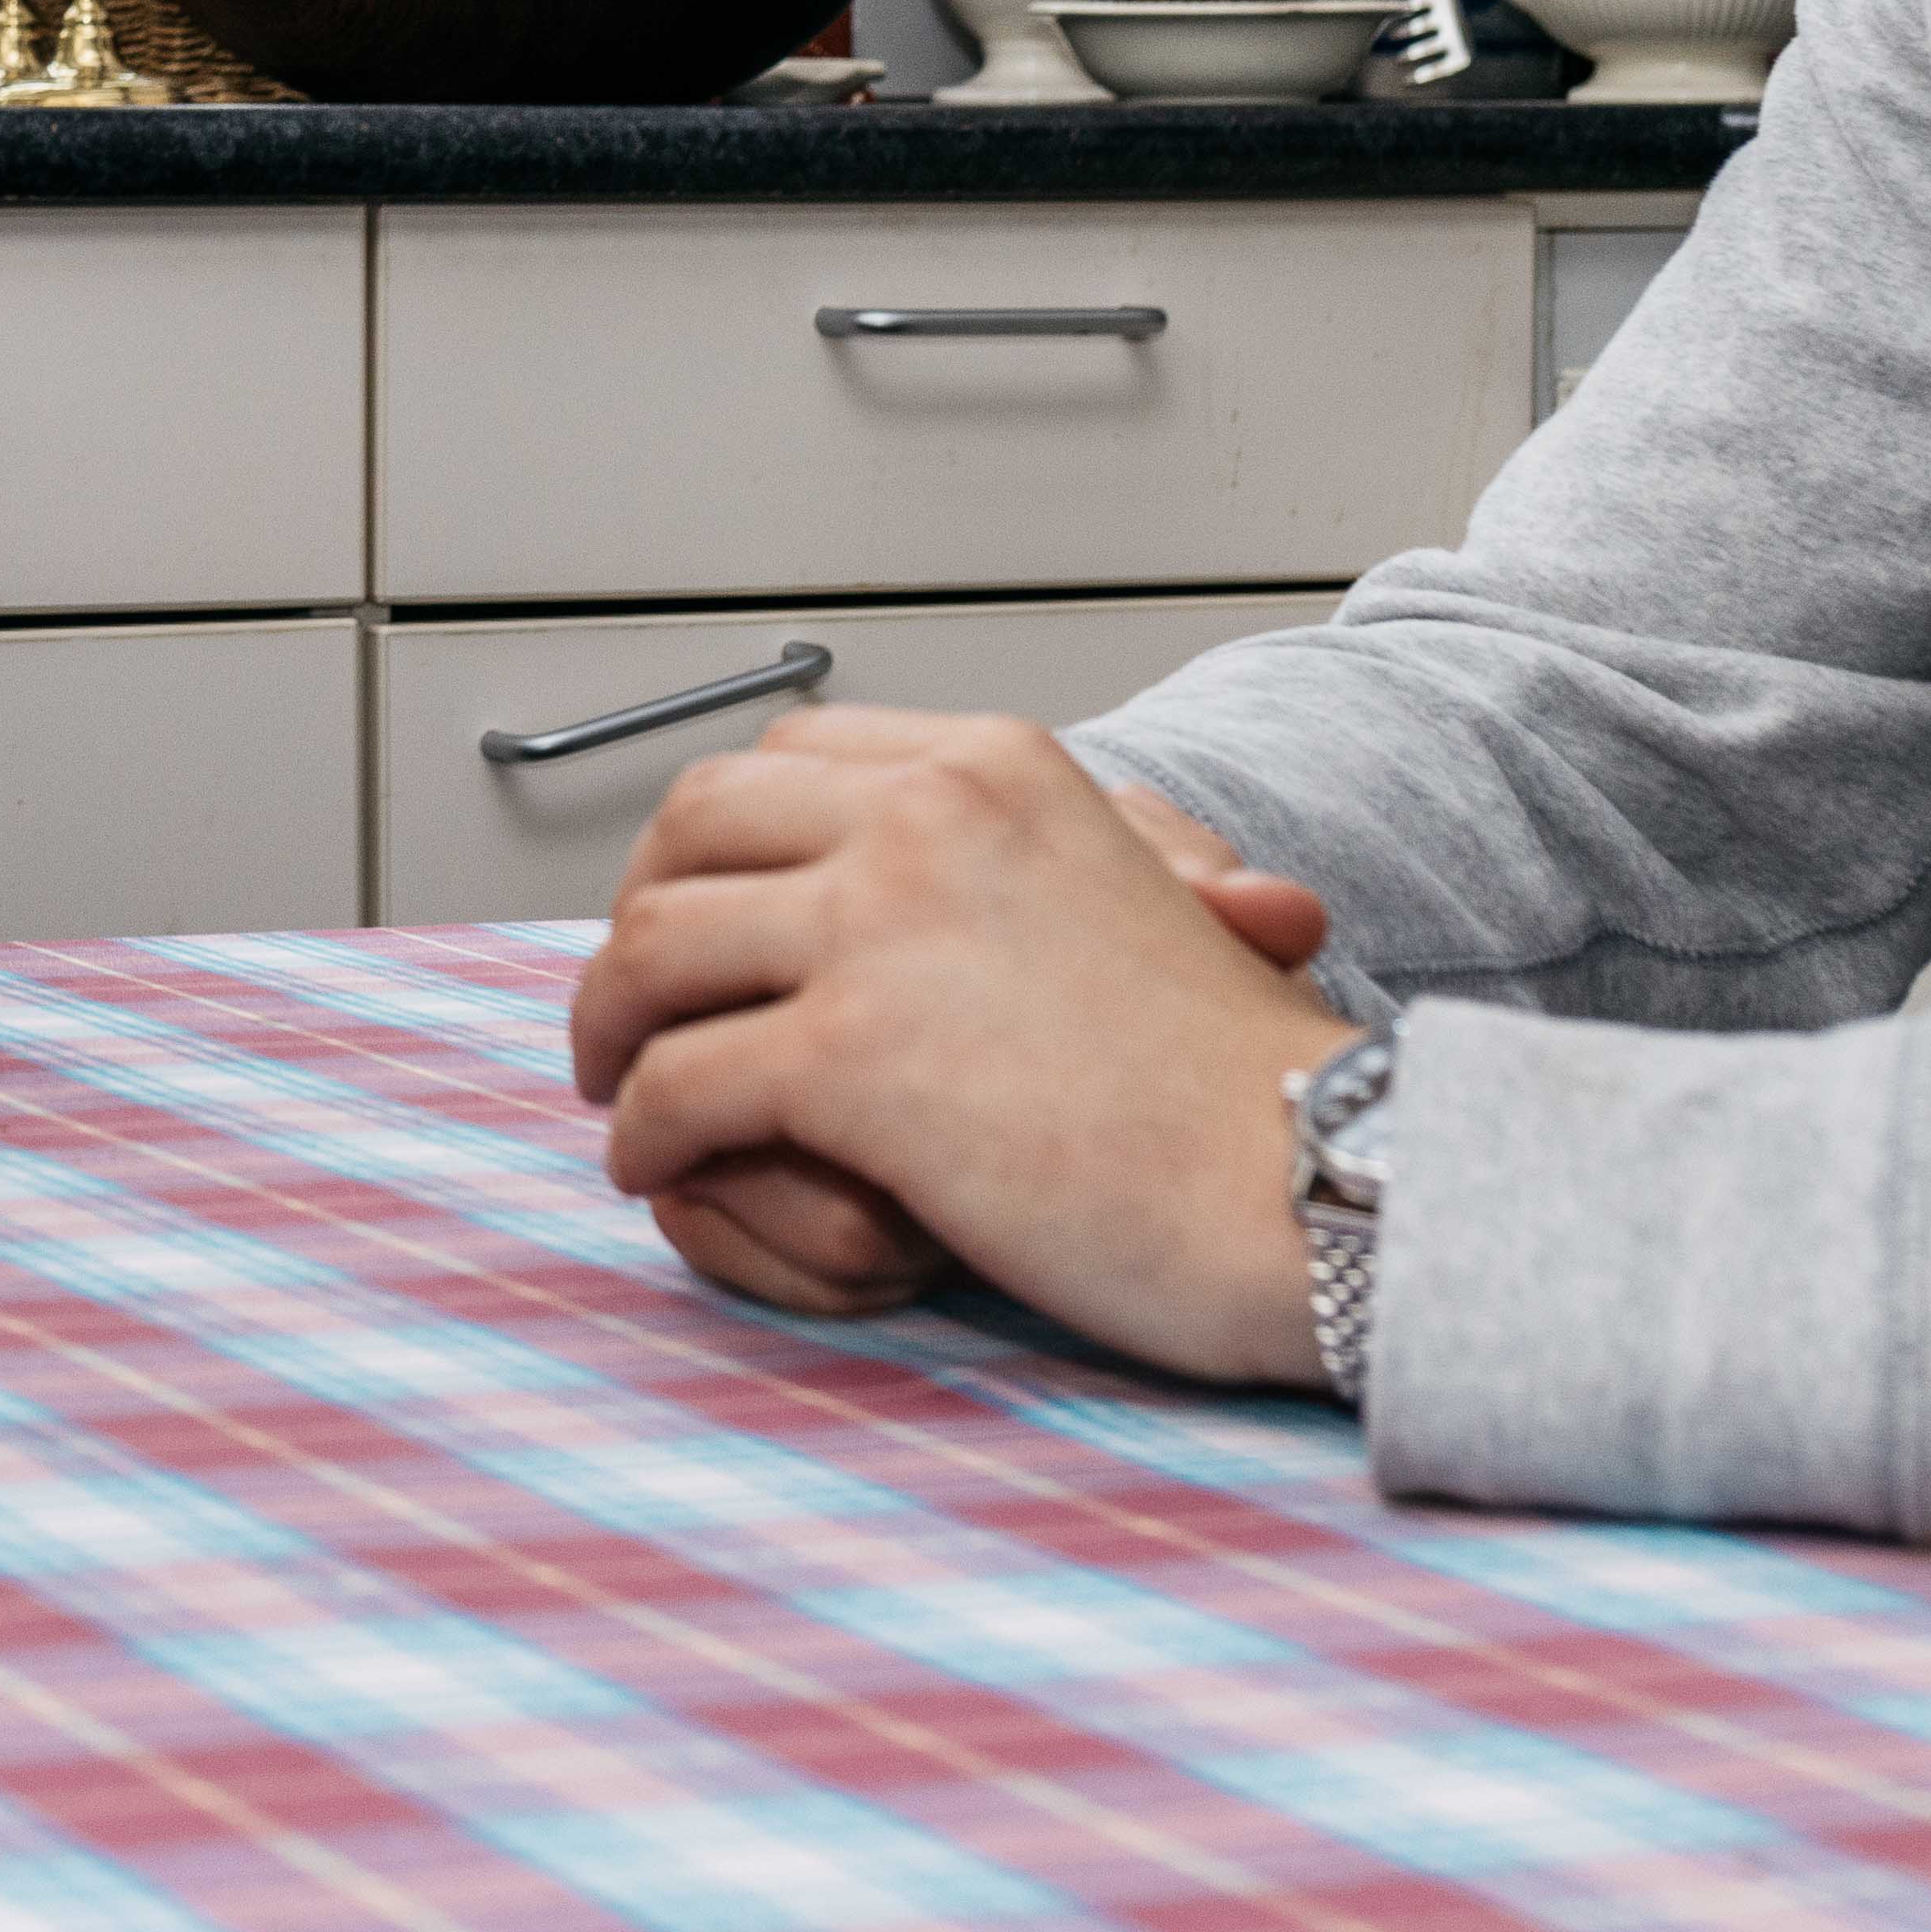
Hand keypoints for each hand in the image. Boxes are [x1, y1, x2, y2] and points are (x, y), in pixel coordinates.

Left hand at [567, 716, 1355, 1386]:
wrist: (1317, 1175)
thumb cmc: (1240, 1078)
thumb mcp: (1136, 893)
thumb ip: (1023, 857)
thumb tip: (931, 860)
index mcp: (994, 766)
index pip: (786, 755)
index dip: (712, 837)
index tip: (695, 904)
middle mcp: (925, 817)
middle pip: (693, 829)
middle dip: (635, 914)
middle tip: (631, 998)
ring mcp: (880, 930)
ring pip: (656, 951)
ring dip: (613, 1023)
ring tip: (617, 1084)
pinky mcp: (853, 1059)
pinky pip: (679, 1081)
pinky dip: (643, 1127)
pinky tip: (655, 1161)